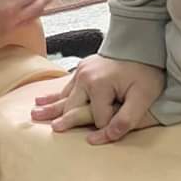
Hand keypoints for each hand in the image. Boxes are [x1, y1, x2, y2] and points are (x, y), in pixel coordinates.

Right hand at [31, 55, 164, 144]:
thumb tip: (104, 137)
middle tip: (51, 130)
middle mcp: (85, 78)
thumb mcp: (143, 97)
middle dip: (63, 120)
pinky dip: (54, 95)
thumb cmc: (146, 71)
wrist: (142, 44)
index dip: (108, 126)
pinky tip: (40, 100)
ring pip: (65, 96)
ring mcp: (81, 72)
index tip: (117, 127)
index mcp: (99, 84)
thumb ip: (126, 119)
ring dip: (50, 107)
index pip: (98, 118)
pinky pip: (66, 86)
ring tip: (34, 115)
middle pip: (73, 107)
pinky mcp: (81, 68)